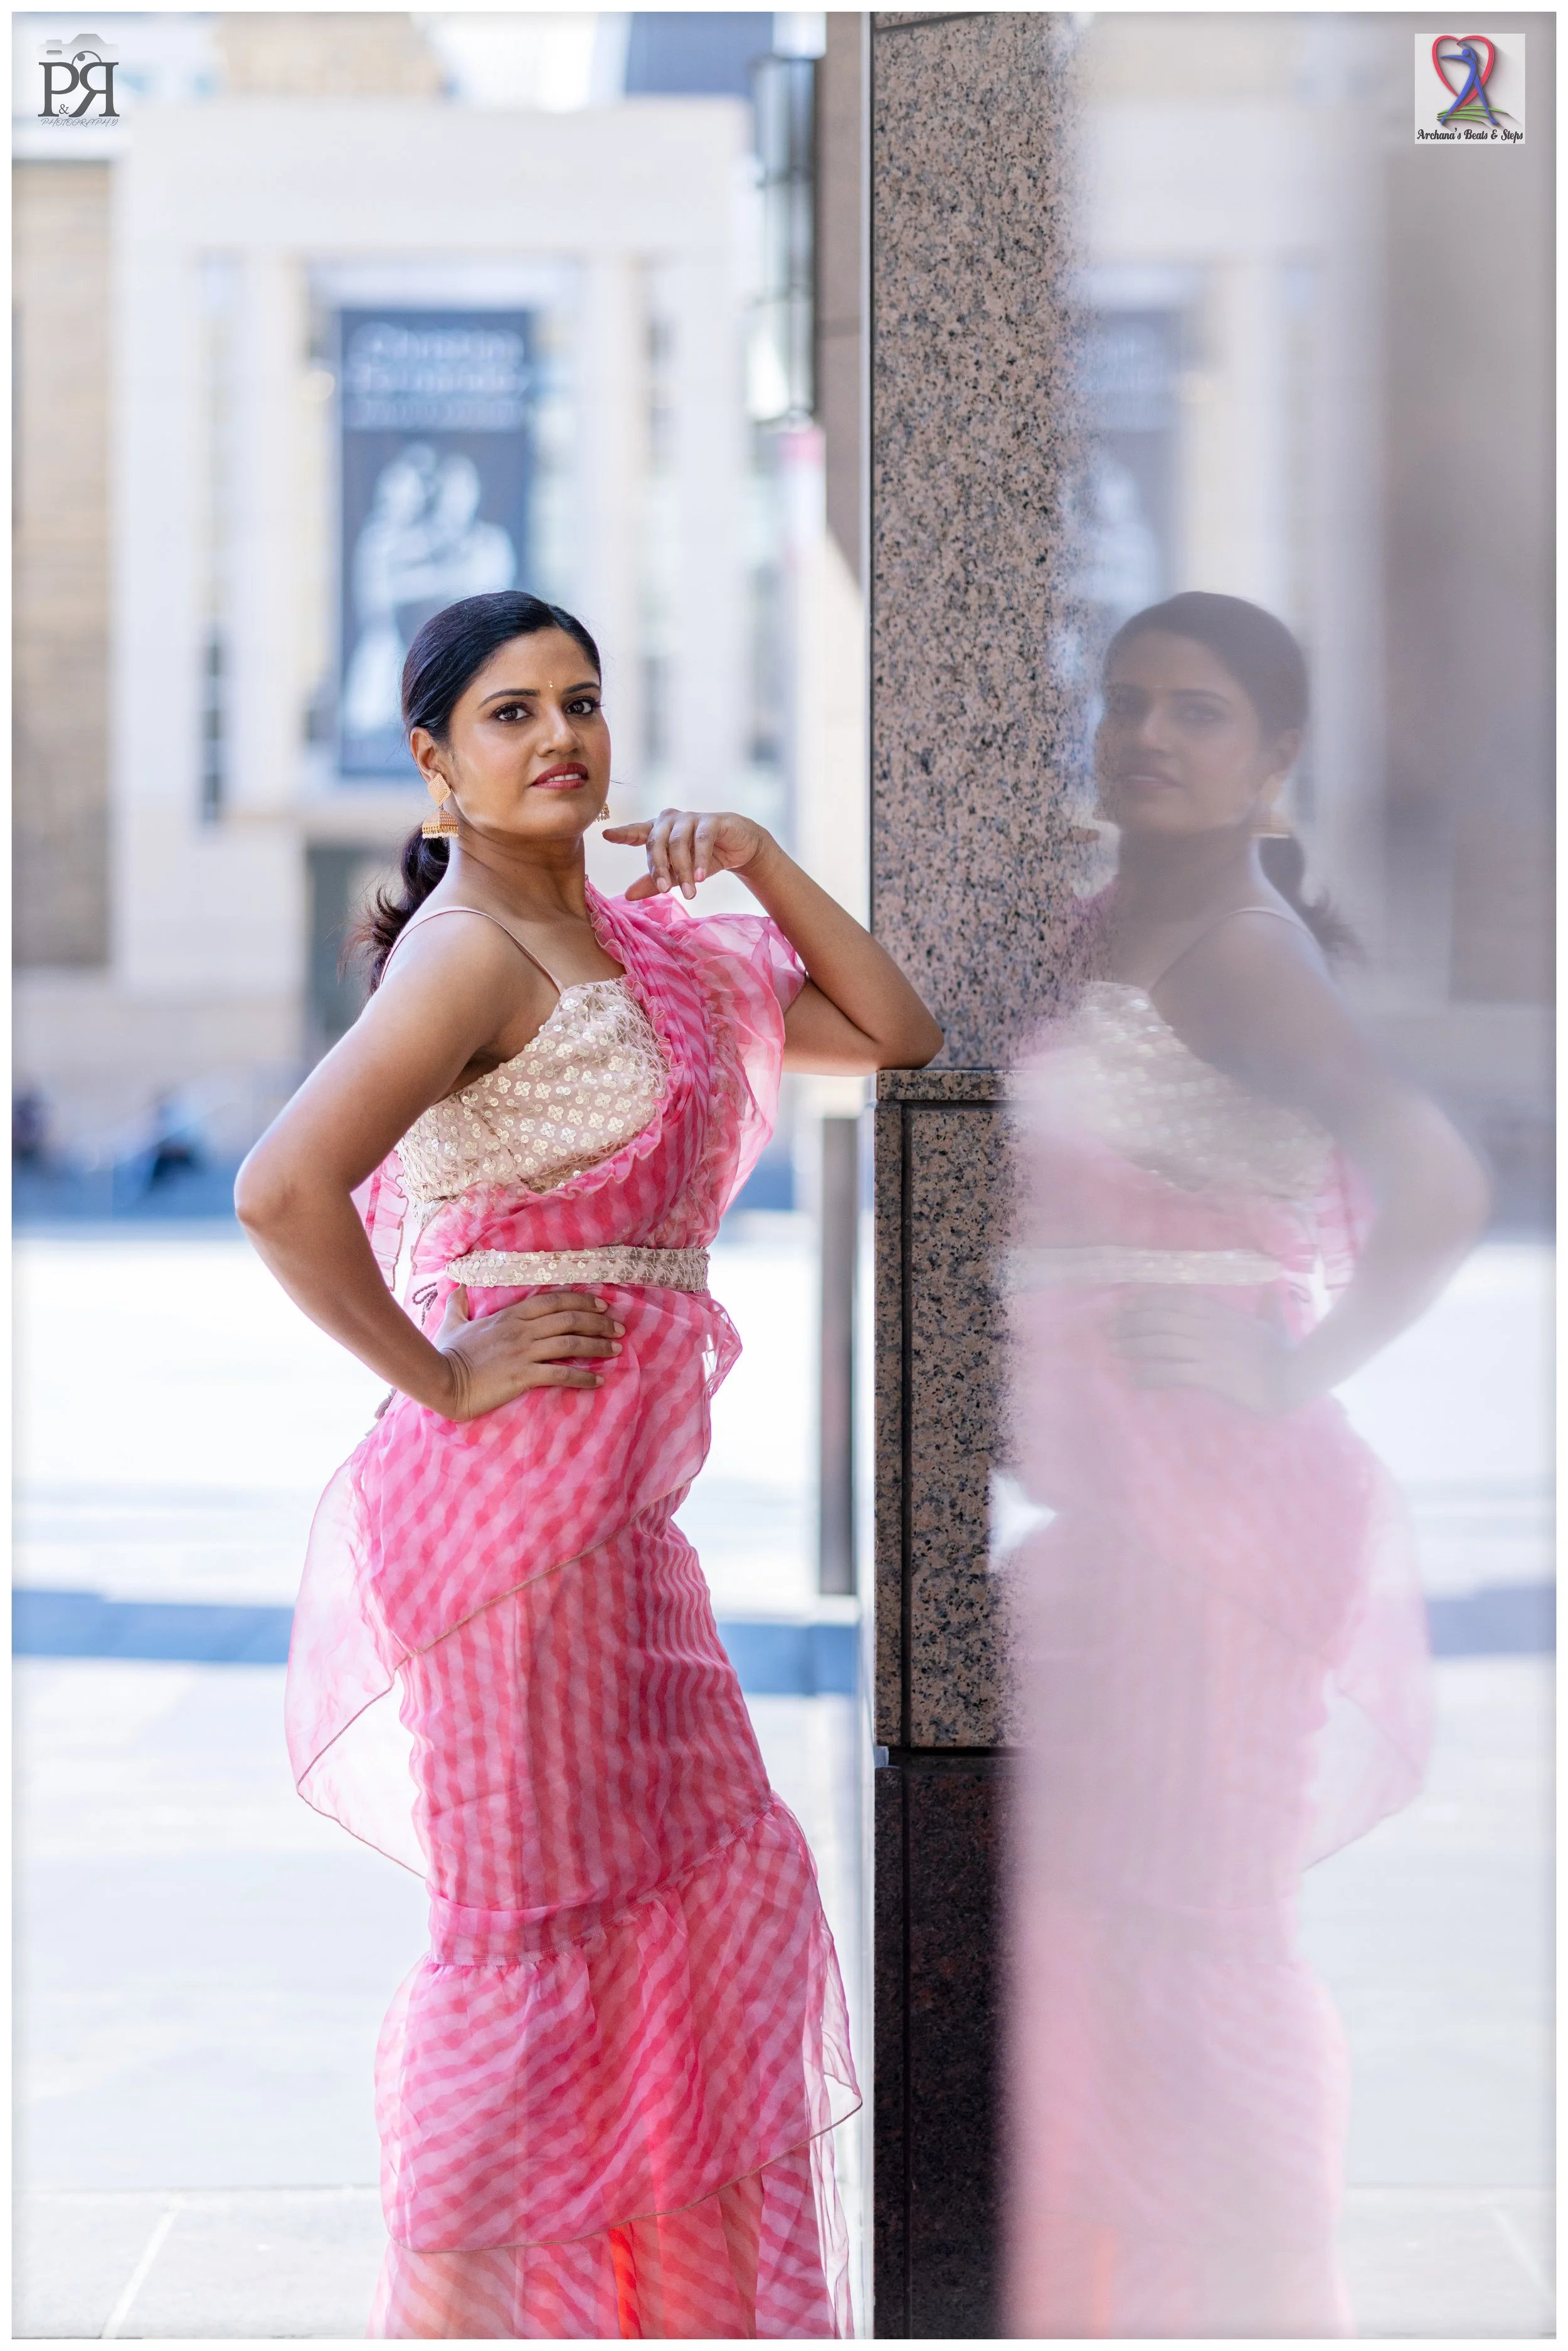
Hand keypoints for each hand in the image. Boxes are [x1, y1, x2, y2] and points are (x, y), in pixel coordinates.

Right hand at [430, 1286, 623, 1420]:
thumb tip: (456, 1289)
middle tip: (619, 1328)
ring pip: (570, 1344)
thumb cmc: (448, 1352)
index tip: (602, 1307)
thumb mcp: (453, 1322)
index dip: (582, 1301)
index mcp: (511, 1314)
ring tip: (616, 1351)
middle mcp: (522, 1329)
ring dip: (597, 1347)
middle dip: (599, 1323)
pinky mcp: (522, 1376)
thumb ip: (458, 1304)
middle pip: (570, 1319)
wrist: (440, 1379)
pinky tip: (598, 1382)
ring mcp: (523, 1352)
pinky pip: (560, 1375)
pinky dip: (583, 1378)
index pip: (555, 1300)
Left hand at [602, 810, 771, 900]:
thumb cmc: (703, 859)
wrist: (739, 848)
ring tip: (690, 894)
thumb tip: (627, 895)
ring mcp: (691, 818)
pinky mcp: (712, 820)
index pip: (637, 832)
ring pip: (678, 843)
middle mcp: (671, 820)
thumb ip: (654, 882)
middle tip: (665, 890)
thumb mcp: (678, 874)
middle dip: (659, 868)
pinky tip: (700, 877)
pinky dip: (700, 860)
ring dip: (683, 870)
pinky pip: (701, 840)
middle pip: (656, 842)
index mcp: (658, 830)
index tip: (606, 835)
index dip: (623, 833)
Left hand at [1114, 1287, 1302, 1415]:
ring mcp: (1208, 1350)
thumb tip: (1273, 1292)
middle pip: (1161, 1319)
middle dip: (1132, 1322)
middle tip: (1110, 1329)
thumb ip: (1269, 1308)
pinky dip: (1151, 1375)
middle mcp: (1209, 1327)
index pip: (1175, 1300)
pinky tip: (1136, 1379)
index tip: (1127, 1306)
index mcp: (1219, 1313)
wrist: (1293, 1378)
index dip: (1147, 1302)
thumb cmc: (1284, 1353)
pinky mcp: (1209, 1374)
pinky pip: (1172, 1372)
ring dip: (1135, 1344)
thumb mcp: (1276, 1324)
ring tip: (1116, 1349)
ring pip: (1162, 1342)